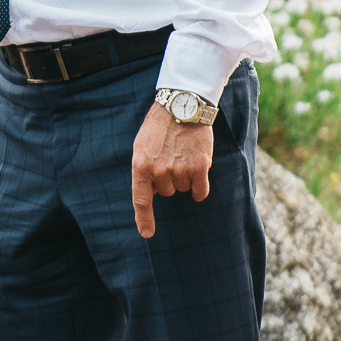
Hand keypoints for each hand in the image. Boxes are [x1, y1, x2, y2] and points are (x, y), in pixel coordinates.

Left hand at [130, 103, 213, 237]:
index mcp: (140, 165)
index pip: (140, 199)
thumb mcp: (142, 146)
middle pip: (166, 192)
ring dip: (185, 177)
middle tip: (171, 156)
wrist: (182, 106)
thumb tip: (149, 193)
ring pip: (183, 189)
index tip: (147, 234)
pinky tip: (199, 169)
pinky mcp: (199, 168)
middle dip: (169, 179)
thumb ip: (144, 169)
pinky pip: (200, 192)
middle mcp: (159, 171)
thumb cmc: (160, 126)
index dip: (144, 219)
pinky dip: (200, 187)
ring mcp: (179, 170)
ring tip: (183, 154)